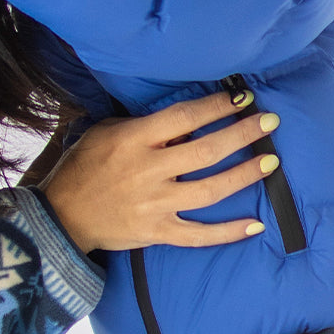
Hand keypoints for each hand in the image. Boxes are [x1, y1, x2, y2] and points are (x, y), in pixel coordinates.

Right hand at [39, 91, 281, 254]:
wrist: (62, 215)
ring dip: (244, 175)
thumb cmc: (84, 167)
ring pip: (210, 191)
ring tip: (270, 162)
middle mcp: (148, 172)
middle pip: (205, 151)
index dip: (215, 106)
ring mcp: (155, 205)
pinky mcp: (157, 232)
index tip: (241, 98)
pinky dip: (228, 233)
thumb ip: (144, 126)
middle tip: (269, 122)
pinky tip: (255, 225)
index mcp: (134, 141)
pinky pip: (198, 235)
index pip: (183, 118)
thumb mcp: (106, 133)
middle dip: (242, 134)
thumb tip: (186, 123)